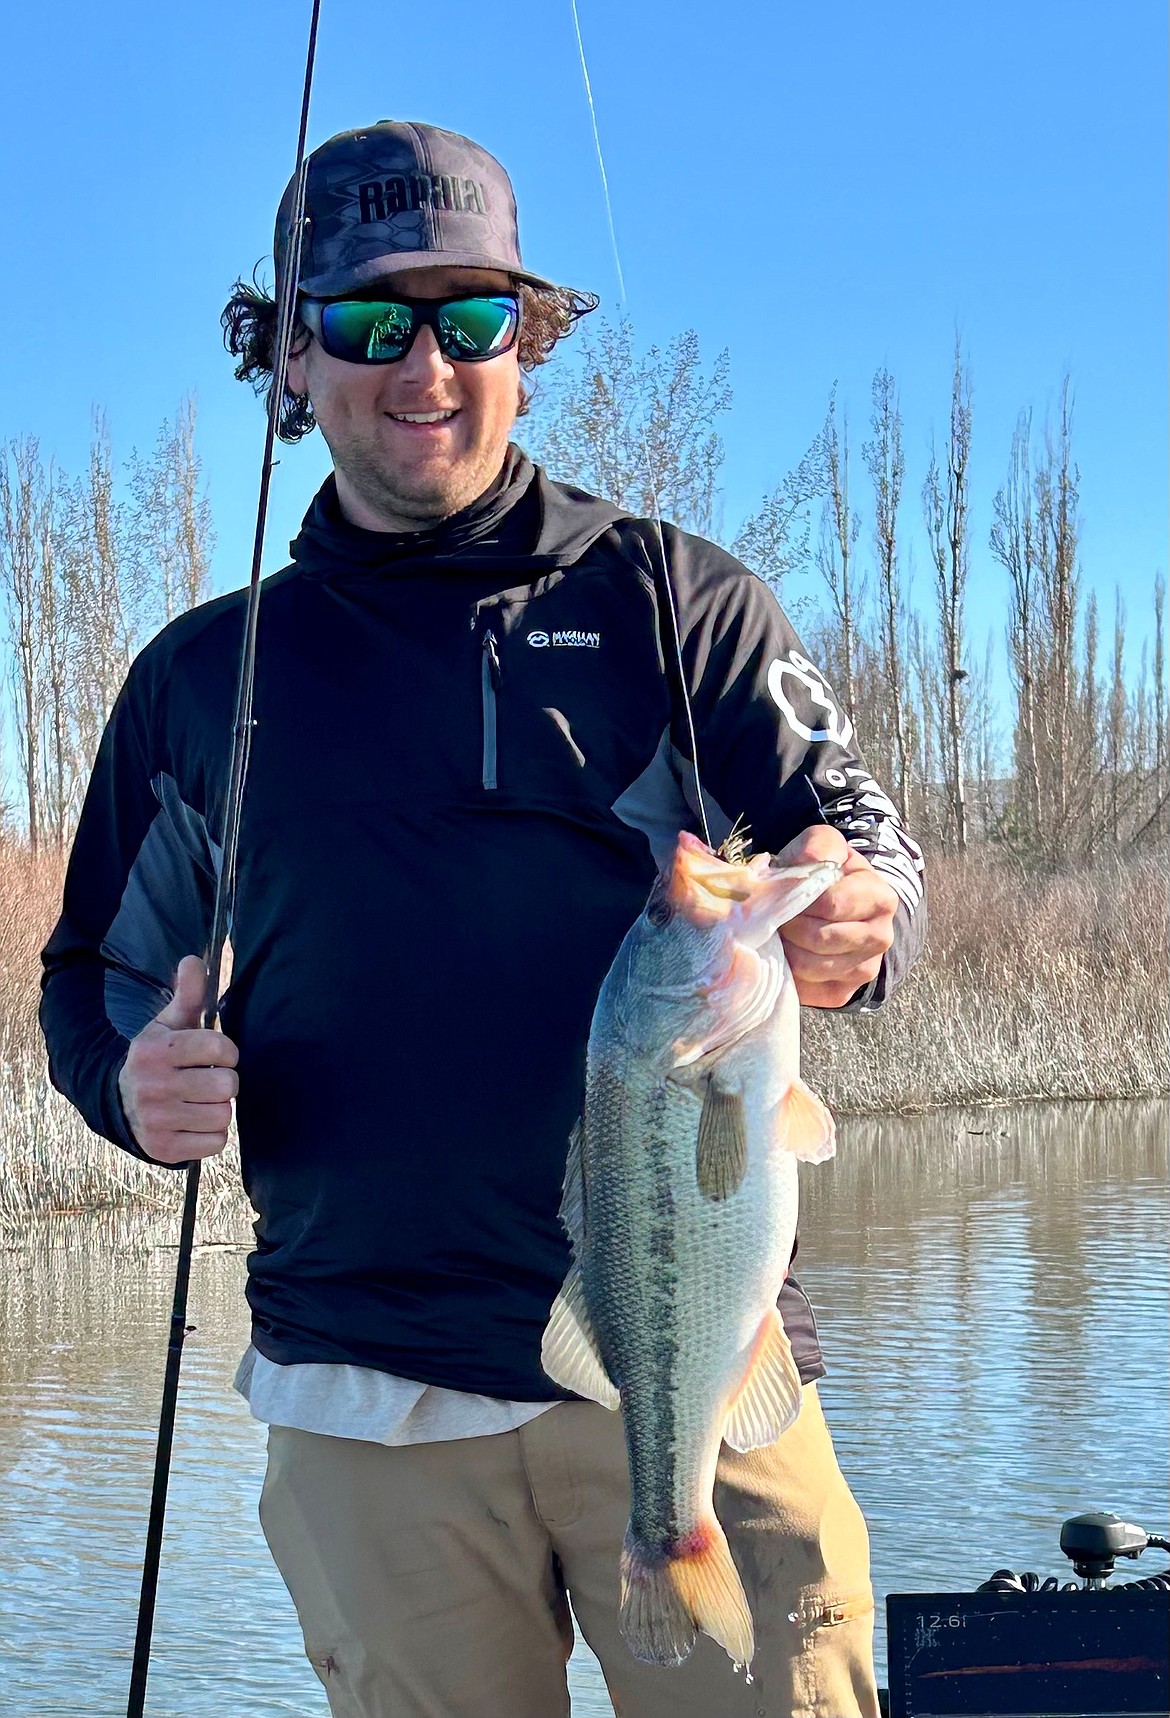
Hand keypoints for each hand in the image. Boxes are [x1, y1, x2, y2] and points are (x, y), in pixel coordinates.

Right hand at [117, 955, 239, 1163]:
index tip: (218, 1055)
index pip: (220, 1047)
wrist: (120, 1102)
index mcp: (155, 1050)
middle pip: (227, 1084)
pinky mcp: (163, 1147)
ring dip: (219, 1108)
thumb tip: (194, 960)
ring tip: (202, 1101)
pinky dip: (212, 1135)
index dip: (228, 1051)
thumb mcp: (167, 1025)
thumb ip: (186, 994)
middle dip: (225, 1081)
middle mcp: (153, 1085)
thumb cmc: (158, 1059)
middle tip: (211, 1080)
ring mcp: (156, 1119)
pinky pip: (216, 1143)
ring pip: (223, 1115)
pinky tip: (196, 1122)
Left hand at [774, 825, 898, 1008]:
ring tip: (777, 931)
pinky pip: (807, 989)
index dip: (797, 899)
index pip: (831, 904)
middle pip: (819, 938)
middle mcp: (880, 937)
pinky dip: (787, 972)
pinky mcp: (843, 992)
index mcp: (880, 898)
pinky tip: (785, 952)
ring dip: (785, 948)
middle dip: (788, 924)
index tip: (782, 891)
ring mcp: (865, 969)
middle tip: (773, 914)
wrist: (833, 902)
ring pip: (810, 966)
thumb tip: (808, 862)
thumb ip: (817, 847)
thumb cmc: (824, 872)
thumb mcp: (823, 846)